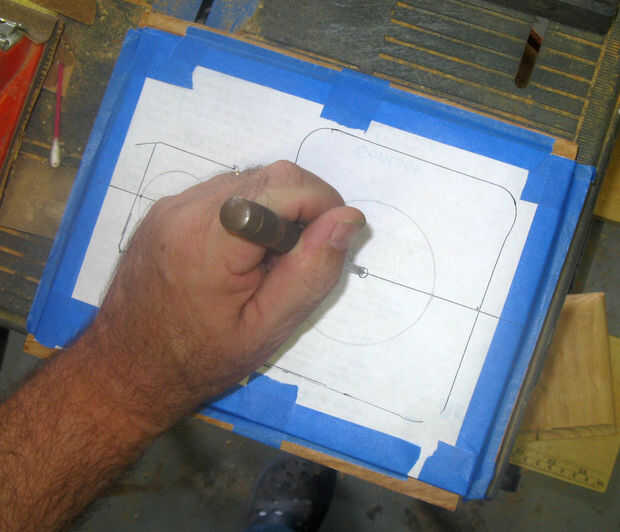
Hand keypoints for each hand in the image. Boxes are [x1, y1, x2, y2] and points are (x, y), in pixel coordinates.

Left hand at [85, 161, 364, 433]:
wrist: (127, 370)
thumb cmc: (201, 360)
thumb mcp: (268, 329)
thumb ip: (311, 272)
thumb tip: (347, 220)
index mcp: (211, 239)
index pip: (286, 186)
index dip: (323, 204)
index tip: (329, 243)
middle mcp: (185, 207)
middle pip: (269, 175)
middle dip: (302, 206)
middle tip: (299, 259)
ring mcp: (170, 205)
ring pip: (247, 180)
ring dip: (275, 210)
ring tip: (268, 262)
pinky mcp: (164, 211)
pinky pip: (222, 193)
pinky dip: (248, 212)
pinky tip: (241, 254)